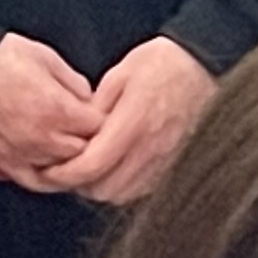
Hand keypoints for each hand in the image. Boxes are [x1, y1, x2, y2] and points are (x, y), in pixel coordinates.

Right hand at [0, 30, 104, 186]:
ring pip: (64, 171)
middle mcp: (43, 137)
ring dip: (73, 160)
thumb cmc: (2, 57)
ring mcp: (23, 153)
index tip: (103, 113)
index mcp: (58, 109)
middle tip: (91, 130)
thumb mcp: (48, 58)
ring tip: (77, 148)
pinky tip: (58, 171)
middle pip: (86, 153)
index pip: (99, 127)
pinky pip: (36, 182)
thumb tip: (90, 101)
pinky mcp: (4, 162)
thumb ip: (75, 84)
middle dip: (93, 141)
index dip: (105, 119)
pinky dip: (51, 179)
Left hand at [60, 36, 214, 202]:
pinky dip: (125, 184)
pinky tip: (120, 166)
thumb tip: (76, 132)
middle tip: (69, 168)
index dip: (64, 174)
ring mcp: (167, 159)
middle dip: (81, 184)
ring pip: (124, 194)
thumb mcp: (122, 73)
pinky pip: (144, 189)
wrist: (208, 64)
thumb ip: (95, 106)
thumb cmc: (165, 63)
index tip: (50, 169)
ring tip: (94, 167)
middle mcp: (151, 147)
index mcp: (133, 122)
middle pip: (105, 189)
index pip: (90, 165)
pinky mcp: (177, 164)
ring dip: (103, 186)